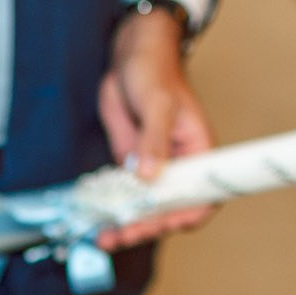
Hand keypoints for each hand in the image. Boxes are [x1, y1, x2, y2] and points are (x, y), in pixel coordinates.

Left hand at [96, 7, 214, 251]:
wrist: (130, 57)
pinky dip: (111, 210)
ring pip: (144, 207)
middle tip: (120, 235)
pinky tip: (96, 221)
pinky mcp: (131, 166)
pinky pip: (123, 195)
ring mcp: (154, 169)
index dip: (182, 215)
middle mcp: (179, 167)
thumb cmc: (155, 70)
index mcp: (199, 153)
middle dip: (145, 226)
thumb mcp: (158, 103)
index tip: (157, 224)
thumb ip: (153, 141)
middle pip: (168, 209)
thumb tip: (148, 175)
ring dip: (124, 224)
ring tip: (103, 237)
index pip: (200, 197)